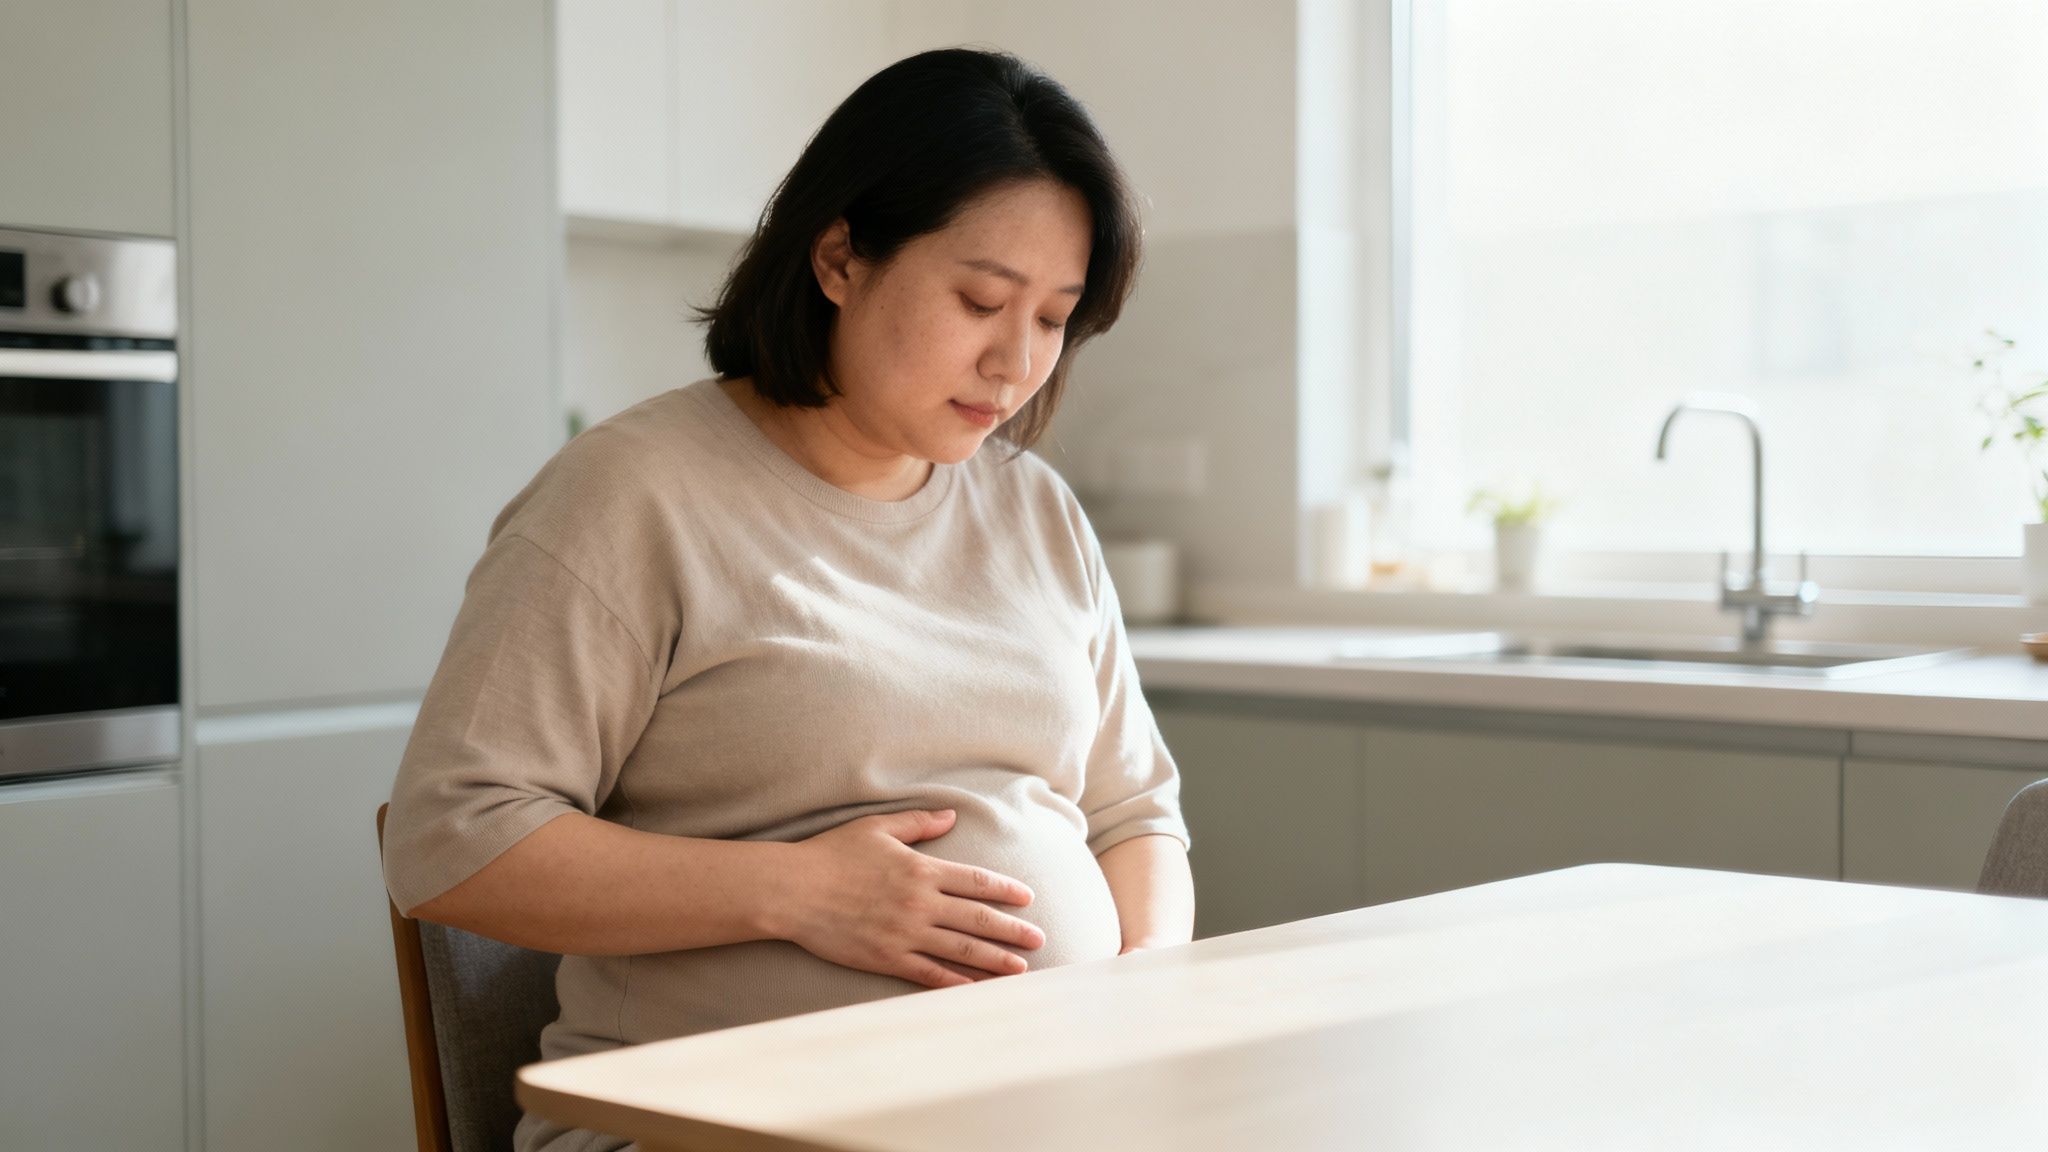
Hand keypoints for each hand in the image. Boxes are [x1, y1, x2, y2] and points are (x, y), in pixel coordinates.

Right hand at [774, 809, 1045, 988]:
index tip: (1028, 898)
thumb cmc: (832, 854)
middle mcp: (920, 903)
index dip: (1005, 890)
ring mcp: (905, 934)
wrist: (794, 890)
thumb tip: (950, 817)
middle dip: (1012, 930)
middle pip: (978, 919)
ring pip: (961, 950)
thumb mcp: (877, 828)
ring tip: (1020, 968)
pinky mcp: (887, 958)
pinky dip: (955, 982)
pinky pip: (929, 973)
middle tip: (1040, 939)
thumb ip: (918, 824)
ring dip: (994, 960)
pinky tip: (975, 988)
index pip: (976, 881)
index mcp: (921, 869)